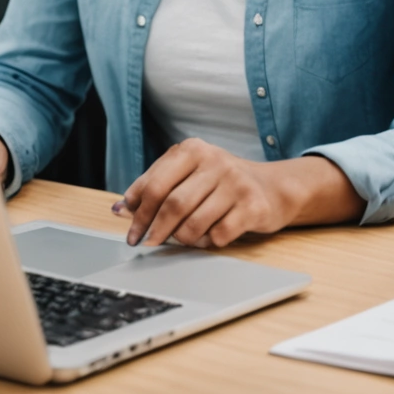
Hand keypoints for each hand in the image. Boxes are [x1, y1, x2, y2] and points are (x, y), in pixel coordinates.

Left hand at [115, 139, 300, 248]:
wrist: (272, 188)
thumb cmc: (222, 183)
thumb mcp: (189, 175)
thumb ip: (156, 187)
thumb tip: (121, 208)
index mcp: (193, 150)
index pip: (155, 185)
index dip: (139, 213)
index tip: (132, 231)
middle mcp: (216, 162)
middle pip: (173, 205)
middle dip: (156, 230)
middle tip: (149, 243)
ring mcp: (236, 183)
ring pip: (193, 224)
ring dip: (183, 238)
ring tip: (185, 237)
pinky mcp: (253, 206)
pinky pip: (217, 236)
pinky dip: (208, 242)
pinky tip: (210, 235)